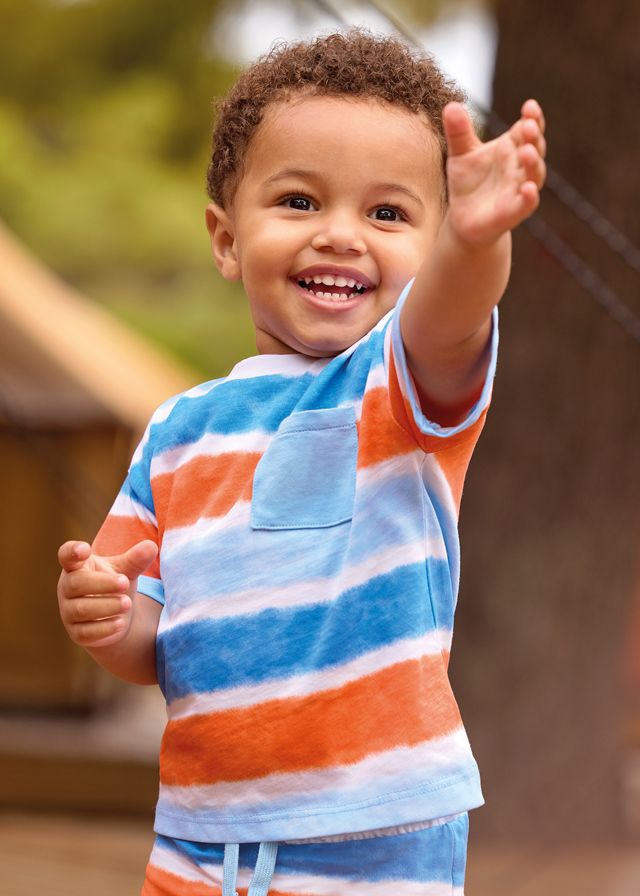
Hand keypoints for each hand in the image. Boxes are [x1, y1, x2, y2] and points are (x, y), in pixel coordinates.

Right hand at [57, 539, 157, 648]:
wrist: (114, 616)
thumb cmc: (114, 584)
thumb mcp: (125, 570)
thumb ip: (135, 559)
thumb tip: (151, 547)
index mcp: (77, 566)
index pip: (66, 555)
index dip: (72, 551)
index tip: (85, 549)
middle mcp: (67, 587)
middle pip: (76, 583)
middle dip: (102, 583)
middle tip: (125, 582)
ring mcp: (69, 611)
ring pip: (81, 609)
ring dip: (106, 606)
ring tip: (128, 603)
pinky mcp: (77, 632)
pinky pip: (86, 632)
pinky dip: (105, 628)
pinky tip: (121, 623)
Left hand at [444, 99, 546, 245]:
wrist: (462, 219)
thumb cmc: (467, 183)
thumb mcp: (460, 154)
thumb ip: (458, 132)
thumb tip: (451, 105)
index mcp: (511, 148)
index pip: (527, 129)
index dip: (532, 118)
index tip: (530, 106)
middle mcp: (519, 167)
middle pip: (534, 148)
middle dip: (534, 137)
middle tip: (528, 125)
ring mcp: (519, 189)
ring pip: (534, 175)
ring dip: (534, 163)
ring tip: (527, 152)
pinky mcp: (513, 212)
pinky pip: (526, 204)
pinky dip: (529, 197)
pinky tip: (528, 189)